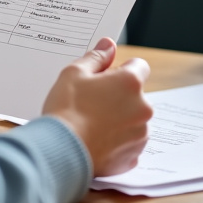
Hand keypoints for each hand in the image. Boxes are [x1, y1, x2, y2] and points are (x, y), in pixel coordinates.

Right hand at [42, 38, 152, 176]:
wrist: (60, 152)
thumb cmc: (66, 110)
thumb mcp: (74, 74)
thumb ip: (96, 57)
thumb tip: (108, 45)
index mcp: (131, 83)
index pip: (139, 66)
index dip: (121, 70)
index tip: (104, 79)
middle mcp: (143, 108)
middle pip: (136, 95)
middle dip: (119, 97)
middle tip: (92, 104)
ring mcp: (140, 134)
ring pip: (133, 120)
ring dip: (120, 120)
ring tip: (92, 125)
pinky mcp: (133, 156)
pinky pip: (129, 144)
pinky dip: (117, 142)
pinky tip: (96, 141)